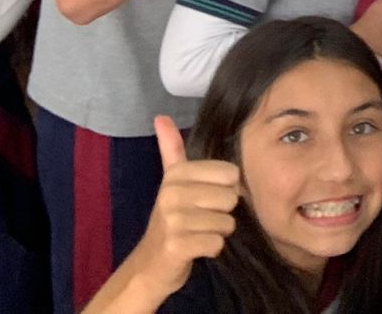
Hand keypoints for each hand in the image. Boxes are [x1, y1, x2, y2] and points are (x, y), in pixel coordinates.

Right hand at [126, 117, 240, 295]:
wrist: (150, 264)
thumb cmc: (171, 219)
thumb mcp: (171, 181)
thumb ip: (171, 149)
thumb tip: (160, 116)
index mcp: (177, 174)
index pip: (231, 174)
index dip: (225, 190)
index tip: (204, 199)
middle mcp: (173, 193)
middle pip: (231, 198)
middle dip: (222, 213)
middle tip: (200, 220)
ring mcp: (173, 220)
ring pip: (226, 222)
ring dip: (217, 232)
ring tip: (197, 233)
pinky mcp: (177, 246)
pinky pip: (217, 243)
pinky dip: (211, 249)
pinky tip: (195, 248)